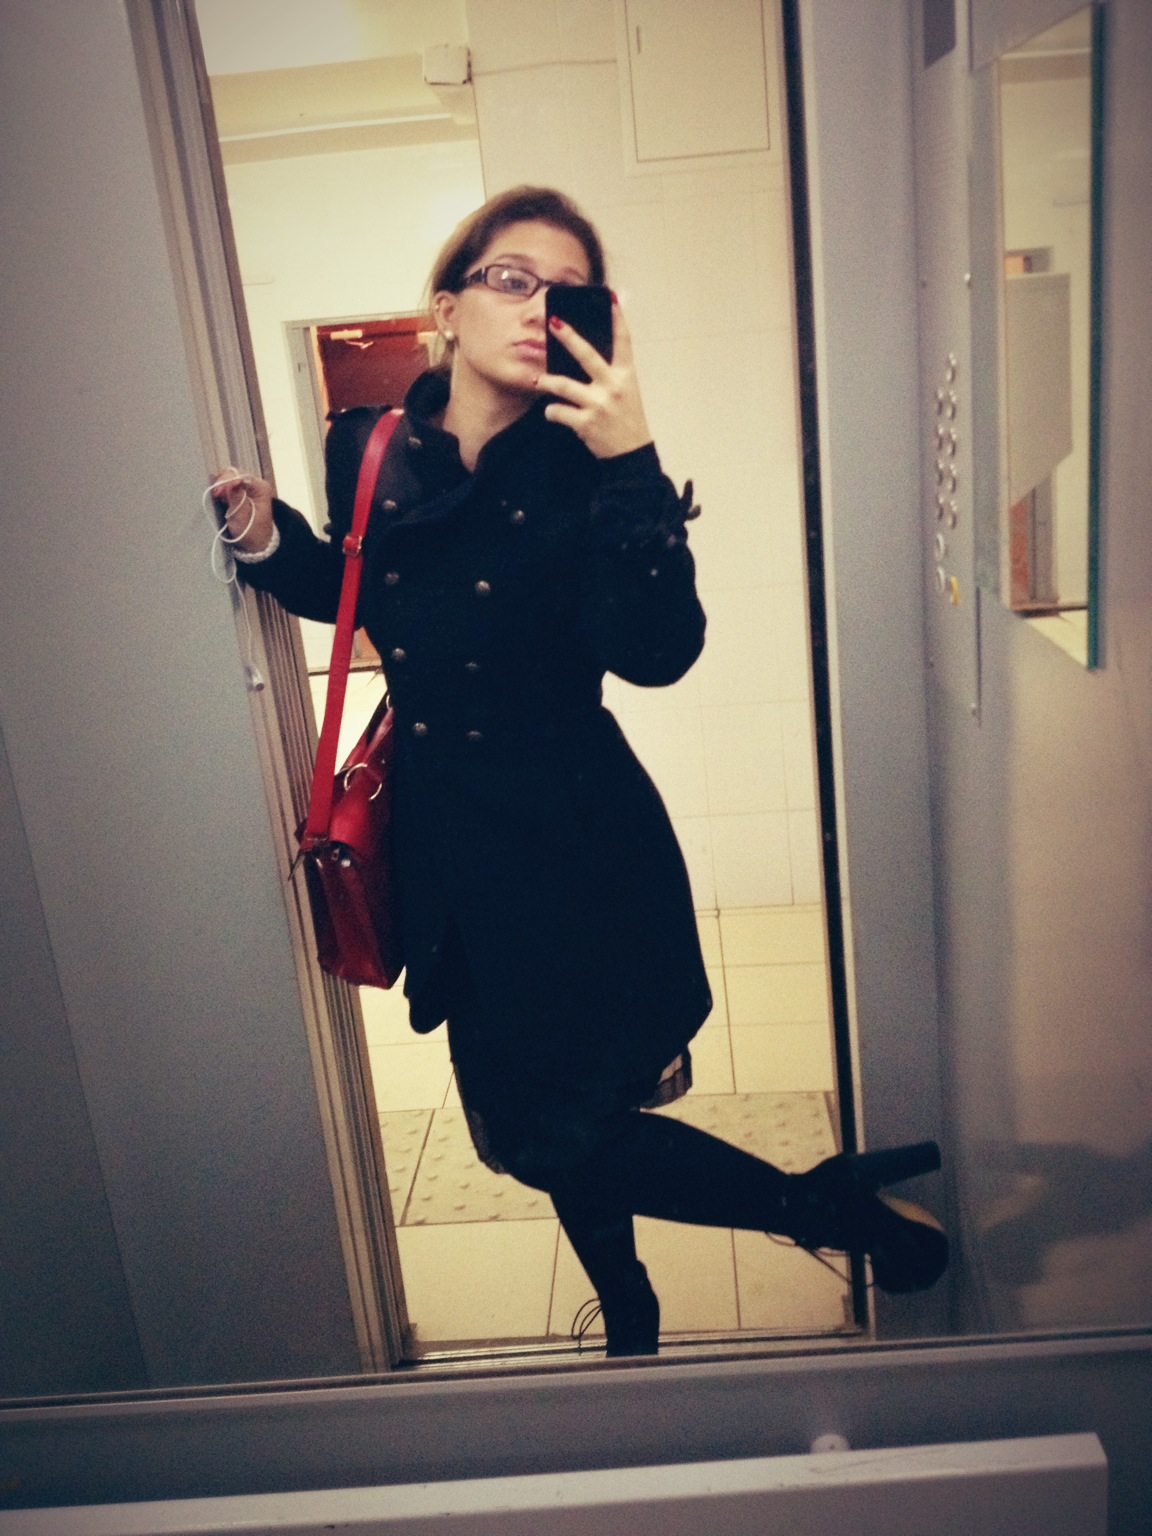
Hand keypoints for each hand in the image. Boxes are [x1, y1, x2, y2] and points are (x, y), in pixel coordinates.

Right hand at [210, 467, 274, 552]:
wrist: (255, 542)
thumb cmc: (252, 532)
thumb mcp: (243, 519)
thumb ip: (237, 499)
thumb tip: (233, 483)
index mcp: (261, 488)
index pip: (242, 476)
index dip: (228, 481)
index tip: (218, 492)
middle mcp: (254, 483)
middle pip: (234, 474)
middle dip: (222, 483)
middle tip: (215, 495)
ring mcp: (245, 486)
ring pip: (228, 478)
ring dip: (220, 486)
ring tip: (216, 497)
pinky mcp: (237, 491)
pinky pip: (226, 485)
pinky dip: (220, 490)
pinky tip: (217, 497)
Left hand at [535, 301, 652, 459]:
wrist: (631, 455)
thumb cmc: (626, 420)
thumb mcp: (626, 392)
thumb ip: (611, 372)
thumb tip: (586, 353)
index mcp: (626, 376)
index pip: (623, 341)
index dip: (618, 318)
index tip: (610, 297)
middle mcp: (614, 387)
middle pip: (587, 355)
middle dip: (569, 337)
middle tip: (553, 322)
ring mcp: (599, 405)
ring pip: (564, 385)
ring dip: (547, 381)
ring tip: (539, 380)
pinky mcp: (586, 423)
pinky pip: (558, 411)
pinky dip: (551, 411)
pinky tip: (551, 412)